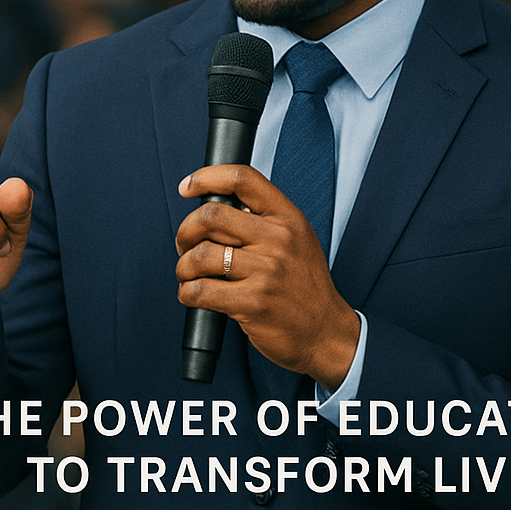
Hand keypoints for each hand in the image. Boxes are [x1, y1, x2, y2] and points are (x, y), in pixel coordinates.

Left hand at [174, 165, 359, 387]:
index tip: (187, 186)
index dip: (207, 177)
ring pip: (201, 255)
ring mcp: (267, 271)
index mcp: (288, 218)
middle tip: (184, 245)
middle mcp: (279, 240)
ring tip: (188, 275)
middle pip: (211, 216)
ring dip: (184, 266)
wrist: (326, 332)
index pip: (243, 179)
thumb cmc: (305, 286)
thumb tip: (213, 209)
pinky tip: (193, 295)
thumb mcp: (297, 240)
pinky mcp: (253, 303)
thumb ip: (264, 221)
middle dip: (186, 231)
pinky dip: (187, 293)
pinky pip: (201, 290)